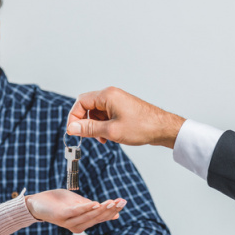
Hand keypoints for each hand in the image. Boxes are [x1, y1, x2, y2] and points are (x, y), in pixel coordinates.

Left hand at [25, 189, 124, 232]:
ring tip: (111, 202)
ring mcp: (69, 222)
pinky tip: (95, 203)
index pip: (101, 218)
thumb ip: (95, 209)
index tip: (123, 202)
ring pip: (89, 216)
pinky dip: (86, 208)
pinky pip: (76, 212)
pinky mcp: (61, 215)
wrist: (37, 203)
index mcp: (83, 223)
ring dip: (101, 208)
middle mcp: (77, 225)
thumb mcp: (80, 204)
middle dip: (110, 209)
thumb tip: (115, 213)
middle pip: (97, 218)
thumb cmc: (59, 203)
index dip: (113, 210)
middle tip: (122, 201)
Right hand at [66, 87, 185, 147]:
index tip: (73, 131)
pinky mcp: (122, 109)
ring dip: (95, 126)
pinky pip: (106, 116)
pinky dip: (103, 126)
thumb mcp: (111, 131)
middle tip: (87, 136)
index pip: (80, 102)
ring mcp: (117, 102)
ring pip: (96, 113)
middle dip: (85, 122)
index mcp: (107, 96)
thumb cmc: (142, 127)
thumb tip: (72, 128)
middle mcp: (111, 95)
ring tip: (102, 139)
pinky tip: (109, 136)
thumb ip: (89, 129)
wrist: (163, 129)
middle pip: (87, 107)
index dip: (74, 117)